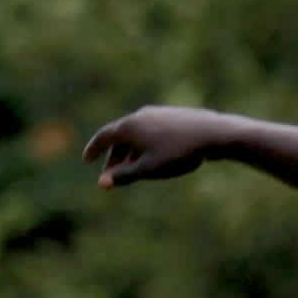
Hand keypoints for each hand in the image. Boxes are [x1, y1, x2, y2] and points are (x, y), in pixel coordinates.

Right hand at [82, 106, 230, 188]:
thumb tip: (102, 183)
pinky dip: (143, 146)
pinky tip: (152, 157)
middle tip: (110, 175)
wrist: (211, 133)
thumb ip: (124, 175)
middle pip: (119, 137)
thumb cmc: (178, 153)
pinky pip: (149, 132)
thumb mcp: (149, 169)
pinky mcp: (171, 117)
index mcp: (129, 126)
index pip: (104, 136)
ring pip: (135, 135)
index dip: (93, 149)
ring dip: (129, 153)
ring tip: (131, 170)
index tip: (86, 160)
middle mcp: (140, 115)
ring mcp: (156, 114)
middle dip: (113, 157)